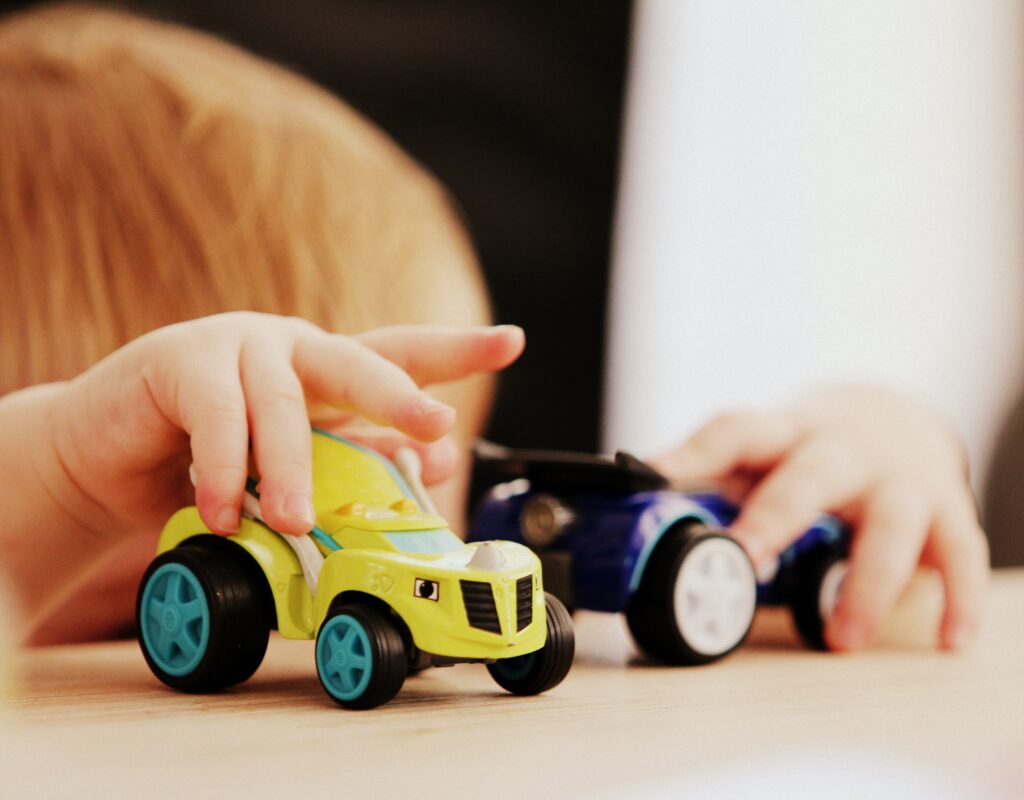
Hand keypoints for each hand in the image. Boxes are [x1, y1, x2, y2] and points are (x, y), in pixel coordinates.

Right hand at [52, 312, 523, 540]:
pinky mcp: (180, 361)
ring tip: (298, 521)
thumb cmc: (210, 464)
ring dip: (295, 470)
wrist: (107, 459)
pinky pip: (217, 418)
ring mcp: (236, 346)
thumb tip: (430, 464)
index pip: (399, 353)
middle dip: (400, 394)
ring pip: (284, 405)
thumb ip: (350, 460)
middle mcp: (291, 348)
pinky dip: (226, 471)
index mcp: (325, 370)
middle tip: (434, 424)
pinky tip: (224, 511)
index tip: (513, 341)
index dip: (457, 348)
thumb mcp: (290, 469)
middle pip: (358, 361)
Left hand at [650, 385, 988, 650]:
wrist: (893, 417)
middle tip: (748, 560)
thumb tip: (629, 518)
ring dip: (868, 582)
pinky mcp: (945, 510)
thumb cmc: (807, 450)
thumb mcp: (761, 455)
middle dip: (778, 515)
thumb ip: (711, 484)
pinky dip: (956, 596)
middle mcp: (841, 449)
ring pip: (892, 521)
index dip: (693, 452)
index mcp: (782, 434)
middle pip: (811, 473)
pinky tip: (946, 638)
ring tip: (841, 639)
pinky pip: (959, 553)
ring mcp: (897, 478)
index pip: (735, 431)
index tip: (652, 474)